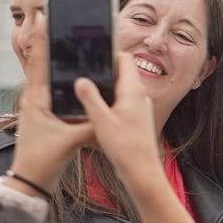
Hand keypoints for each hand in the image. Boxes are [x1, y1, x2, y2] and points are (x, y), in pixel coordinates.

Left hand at [11, 25, 93, 192]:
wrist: (30, 183)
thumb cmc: (42, 161)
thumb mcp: (70, 141)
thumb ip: (91, 125)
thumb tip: (110, 112)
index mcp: (36, 100)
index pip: (39, 63)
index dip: (42, 40)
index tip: (44, 18)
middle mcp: (35, 100)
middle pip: (43, 65)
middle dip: (50, 44)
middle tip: (56, 24)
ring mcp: (40, 109)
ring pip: (50, 79)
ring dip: (57, 62)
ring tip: (67, 44)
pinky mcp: (48, 119)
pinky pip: (58, 94)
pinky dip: (65, 83)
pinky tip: (76, 79)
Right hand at [72, 49, 167, 191]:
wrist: (142, 171)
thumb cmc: (126, 148)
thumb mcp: (101, 120)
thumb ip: (90, 98)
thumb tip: (80, 80)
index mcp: (134, 92)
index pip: (125, 60)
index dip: (109, 52)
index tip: (91, 50)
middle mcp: (139, 97)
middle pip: (121, 72)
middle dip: (103, 68)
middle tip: (82, 65)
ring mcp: (138, 108)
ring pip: (120, 88)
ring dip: (104, 85)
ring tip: (83, 83)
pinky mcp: (134, 119)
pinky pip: (120, 102)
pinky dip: (107, 99)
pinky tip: (92, 106)